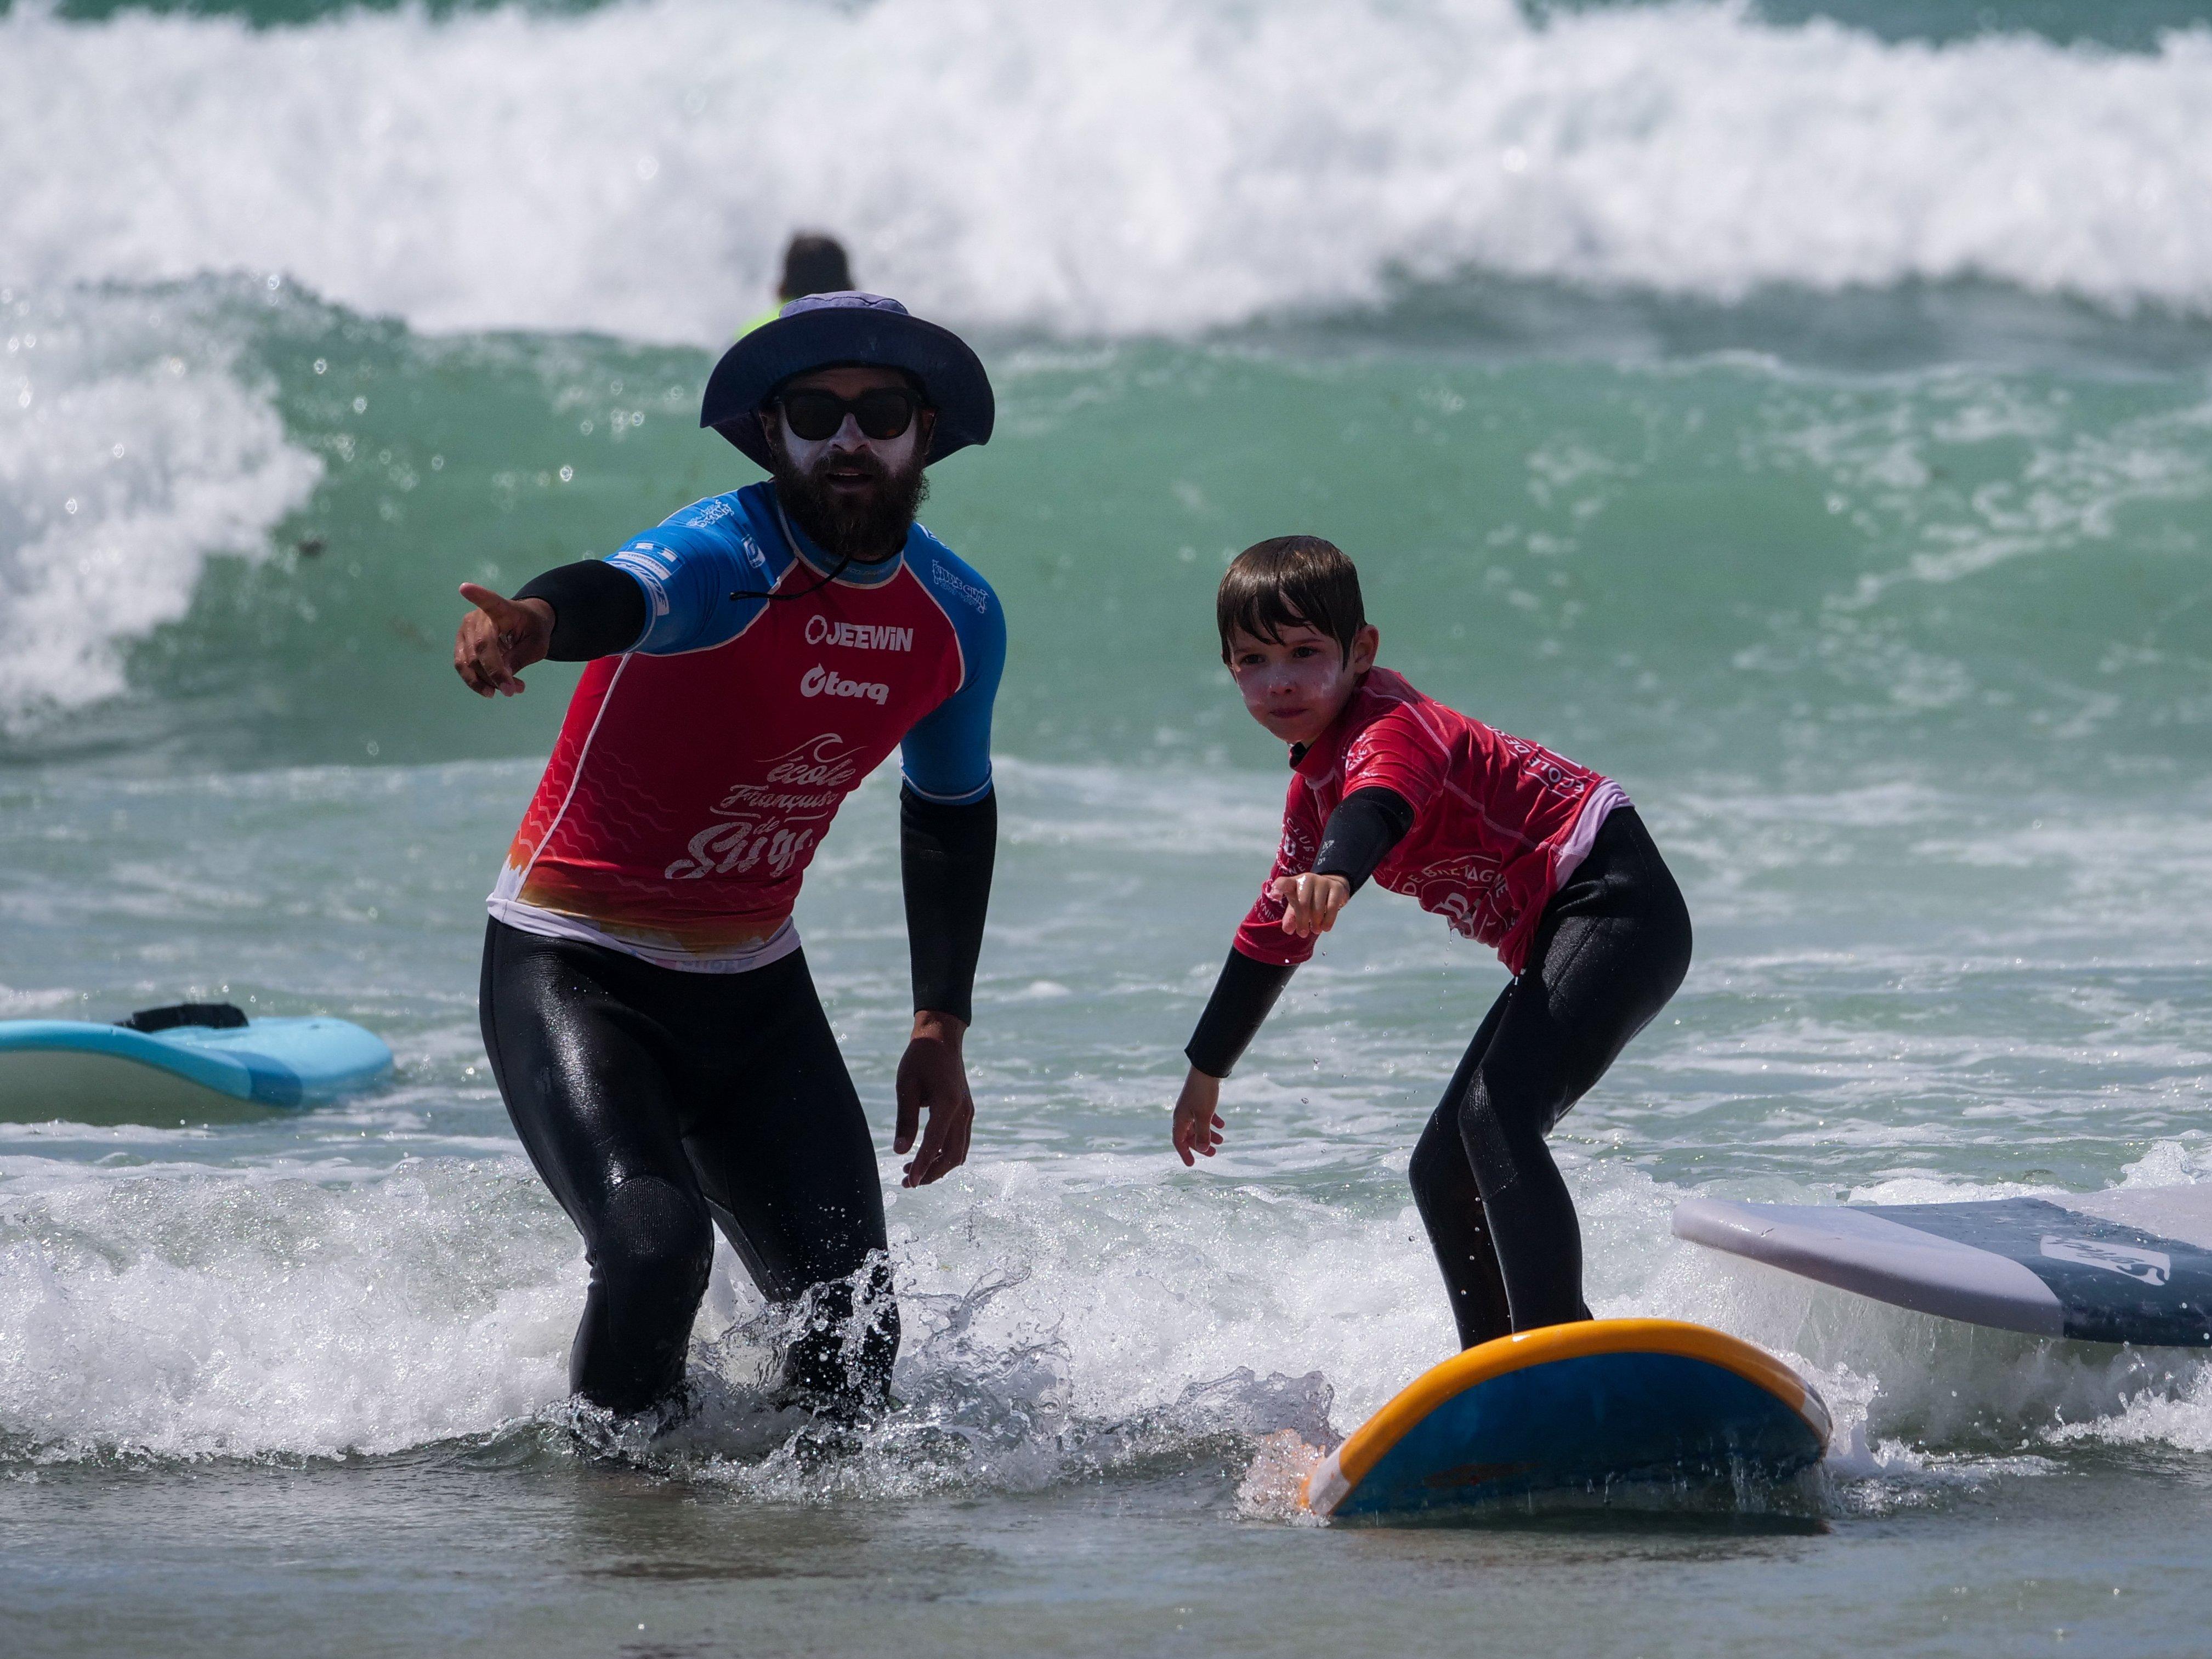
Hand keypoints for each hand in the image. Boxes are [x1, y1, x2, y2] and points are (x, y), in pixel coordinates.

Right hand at [453, 583, 553, 697]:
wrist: (524, 624)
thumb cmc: (533, 629)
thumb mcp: (537, 644)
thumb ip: (520, 657)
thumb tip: (503, 675)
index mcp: (502, 609)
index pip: (489, 601)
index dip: (477, 596)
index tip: (465, 588)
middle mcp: (478, 617)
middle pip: (480, 648)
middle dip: (495, 673)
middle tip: (515, 690)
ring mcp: (465, 630)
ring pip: (469, 661)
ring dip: (486, 681)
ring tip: (509, 691)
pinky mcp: (461, 644)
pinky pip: (462, 666)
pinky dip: (476, 682)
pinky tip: (491, 690)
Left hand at [894, 1010, 973, 1187]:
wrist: (942, 1038)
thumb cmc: (920, 1059)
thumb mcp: (906, 1086)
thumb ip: (905, 1120)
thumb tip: (900, 1152)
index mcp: (948, 1103)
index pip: (934, 1143)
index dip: (922, 1166)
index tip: (909, 1183)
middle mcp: (963, 1111)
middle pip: (952, 1155)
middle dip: (932, 1173)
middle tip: (907, 1182)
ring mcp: (968, 1111)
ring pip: (959, 1151)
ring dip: (938, 1166)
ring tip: (912, 1172)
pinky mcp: (966, 1111)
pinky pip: (960, 1141)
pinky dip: (945, 1154)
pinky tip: (927, 1156)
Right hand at [1171, 1067, 1224, 1166]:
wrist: (1207, 1069)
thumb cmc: (1203, 1094)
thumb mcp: (1204, 1116)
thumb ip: (1203, 1134)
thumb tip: (1203, 1150)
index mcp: (1180, 1119)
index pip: (1179, 1141)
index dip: (1185, 1153)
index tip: (1192, 1164)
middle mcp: (1183, 1114)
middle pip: (1189, 1135)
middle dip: (1201, 1145)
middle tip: (1214, 1153)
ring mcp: (1191, 1106)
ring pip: (1198, 1125)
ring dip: (1209, 1134)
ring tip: (1222, 1140)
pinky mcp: (1199, 1100)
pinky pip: (1204, 1115)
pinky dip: (1212, 1121)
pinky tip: (1222, 1124)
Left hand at [1269, 872, 1351, 938]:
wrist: (1331, 887)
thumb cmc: (1309, 898)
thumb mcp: (1297, 906)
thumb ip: (1290, 918)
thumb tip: (1288, 930)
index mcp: (1293, 883)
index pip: (1283, 882)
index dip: (1278, 888)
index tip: (1275, 896)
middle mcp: (1307, 879)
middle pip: (1302, 902)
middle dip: (1302, 921)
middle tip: (1303, 933)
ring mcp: (1322, 882)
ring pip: (1317, 907)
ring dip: (1315, 923)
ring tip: (1315, 930)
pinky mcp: (1336, 888)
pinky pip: (1332, 907)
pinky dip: (1328, 920)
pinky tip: (1325, 928)